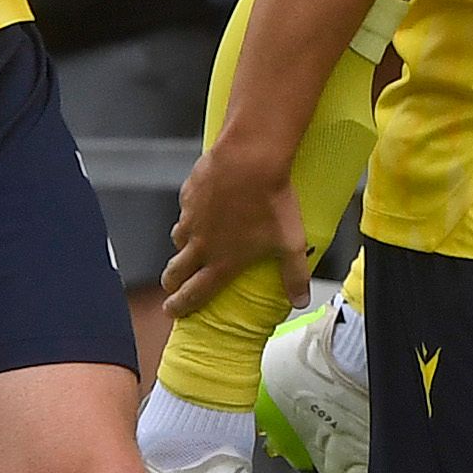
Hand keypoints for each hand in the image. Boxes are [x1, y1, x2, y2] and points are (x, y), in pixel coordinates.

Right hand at [161, 135, 309, 320]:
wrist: (250, 161)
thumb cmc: (271, 202)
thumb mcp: (291, 243)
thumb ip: (295, 274)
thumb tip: (301, 300)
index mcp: (222, 261)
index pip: (195, 292)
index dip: (181, 305)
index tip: (172, 311)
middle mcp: (200, 243)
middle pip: (174, 271)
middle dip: (172, 283)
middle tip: (172, 287)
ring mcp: (191, 218)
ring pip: (178, 239)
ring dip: (182, 248)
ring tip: (190, 249)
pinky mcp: (189, 195)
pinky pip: (185, 210)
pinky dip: (191, 215)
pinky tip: (204, 209)